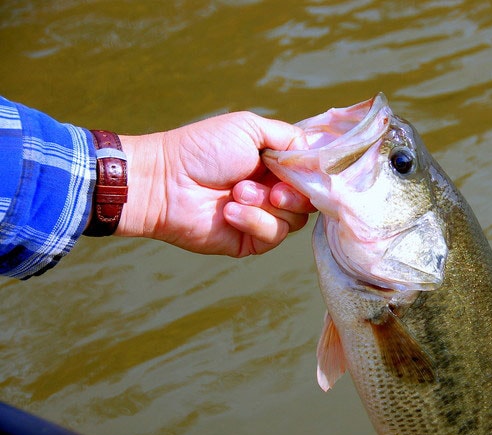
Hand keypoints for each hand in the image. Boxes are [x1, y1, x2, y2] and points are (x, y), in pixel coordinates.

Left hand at [116, 112, 314, 256]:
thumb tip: (318, 157)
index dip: (313, 175)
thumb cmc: (203, 149)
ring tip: (236, 193)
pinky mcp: (250, 241)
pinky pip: (272, 236)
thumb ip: (290, 138)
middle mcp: (272, 191)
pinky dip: (253, 221)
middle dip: (293, 193)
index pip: (311, 175)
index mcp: (274, 165)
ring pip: (295, 221)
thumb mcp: (251, 128)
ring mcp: (262, 217)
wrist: (165, 181)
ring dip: (266, 205)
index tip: (306, 172)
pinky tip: (229, 211)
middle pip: (310, 201)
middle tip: (271, 188)